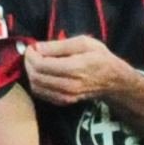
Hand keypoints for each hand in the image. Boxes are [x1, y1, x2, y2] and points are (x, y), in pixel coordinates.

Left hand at [23, 36, 137, 106]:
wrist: (114, 81)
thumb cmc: (100, 58)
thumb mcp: (85, 43)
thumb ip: (60, 45)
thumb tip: (38, 47)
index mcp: (75, 68)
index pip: (40, 64)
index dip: (31, 54)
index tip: (33, 47)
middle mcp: (69, 85)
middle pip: (36, 76)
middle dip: (29, 63)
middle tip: (33, 54)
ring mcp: (67, 96)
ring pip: (36, 86)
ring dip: (31, 73)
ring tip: (37, 63)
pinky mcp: (65, 101)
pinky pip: (41, 94)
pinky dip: (37, 83)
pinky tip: (43, 74)